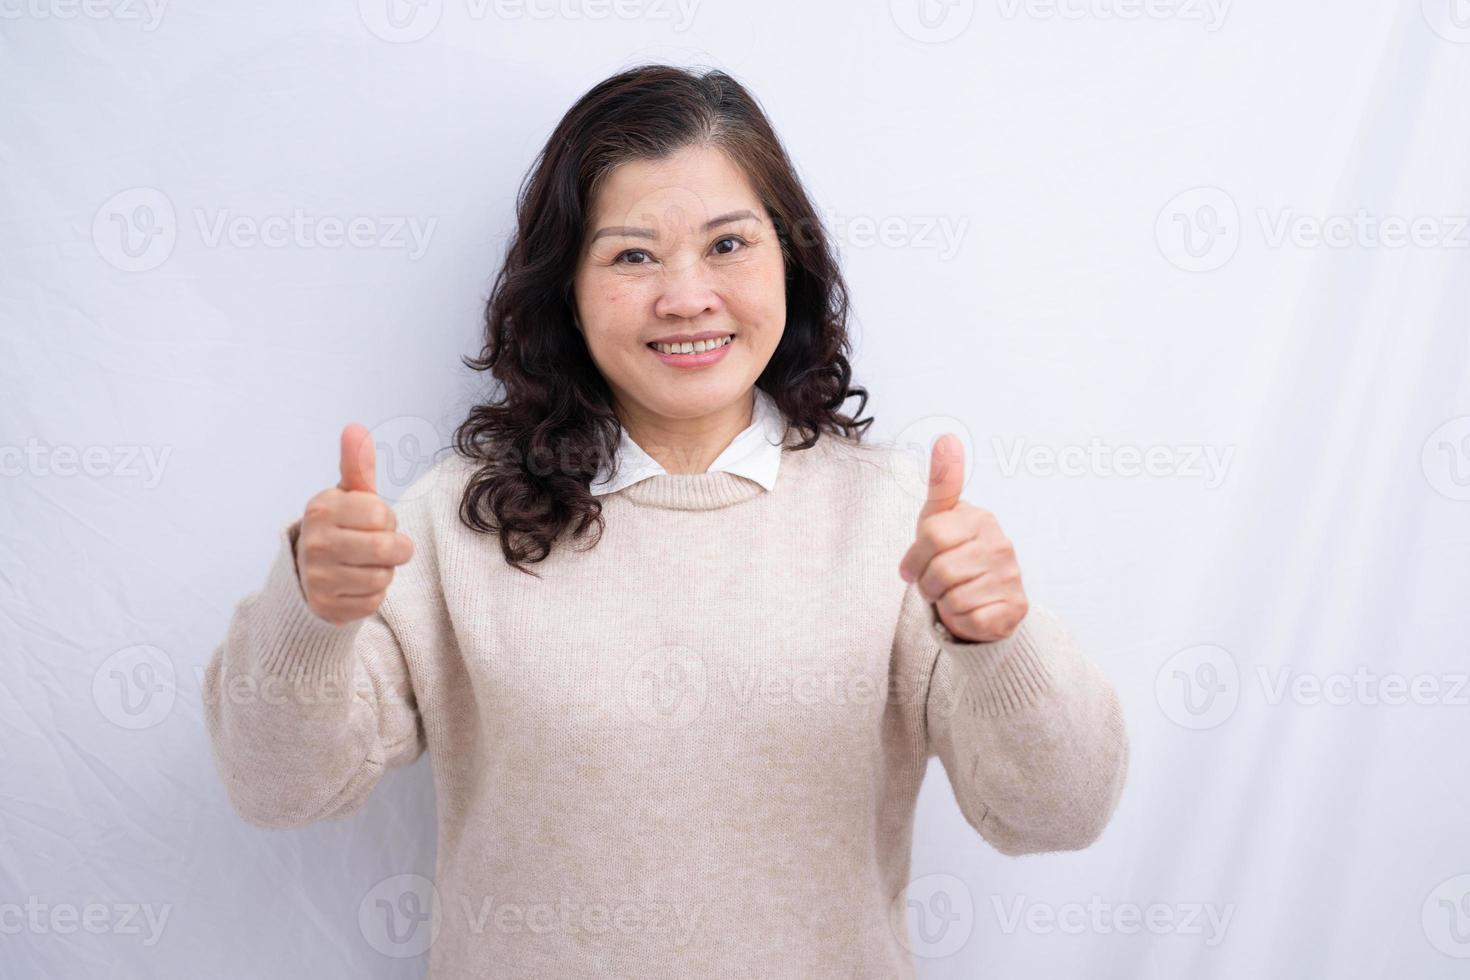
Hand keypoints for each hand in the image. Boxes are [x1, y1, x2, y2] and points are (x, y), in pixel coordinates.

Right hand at [294, 424, 414, 626]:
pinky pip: (373, 602)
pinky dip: (372, 595)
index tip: (370, 521)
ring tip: (364, 564)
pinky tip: (355, 585)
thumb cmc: (342, 526)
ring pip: (383, 577)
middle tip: (378, 545)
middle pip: (387, 548)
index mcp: (321, 509)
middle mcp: (314, 543)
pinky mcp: (326, 607)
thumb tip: (355, 427)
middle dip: (394, 548)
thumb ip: (357, 465)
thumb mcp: (350, 495)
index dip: (386, 519)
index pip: (382, 514)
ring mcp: (317, 578)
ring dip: (384, 572)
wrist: (310, 574)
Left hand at [897, 434, 1027, 642]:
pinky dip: (961, 620)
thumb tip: (947, 437)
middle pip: (939, 570)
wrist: (979, 604)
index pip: (931, 536)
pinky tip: (971, 611)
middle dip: (927, 583)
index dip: (916, 557)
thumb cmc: (952, 558)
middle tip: (936, 584)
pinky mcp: (1014, 609)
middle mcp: (1001, 544)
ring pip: (952, 597)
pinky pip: (969, 618)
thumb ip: (943, 481)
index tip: (917, 564)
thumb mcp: (939, 519)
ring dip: (944, 603)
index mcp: (980, 519)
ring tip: (954, 595)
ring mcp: (1010, 577)